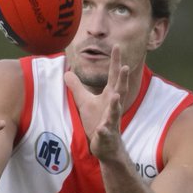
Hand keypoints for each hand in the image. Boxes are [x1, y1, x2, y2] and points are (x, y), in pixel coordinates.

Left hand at [66, 45, 129, 160]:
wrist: (107, 146)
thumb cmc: (98, 121)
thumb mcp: (85, 102)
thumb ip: (77, 87)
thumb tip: (67, 72)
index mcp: (109, 97)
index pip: (113, 76)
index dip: (115, 62)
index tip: (117, 46)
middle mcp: (113, 107)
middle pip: (120, 90)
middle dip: (122, 79)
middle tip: (125, 66)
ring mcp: (111, 121)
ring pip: (115, 112)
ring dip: (116, 103)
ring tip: (116, 95)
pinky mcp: (106, 135)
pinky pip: (105, 132)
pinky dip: (104, 130)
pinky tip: (101, 128)